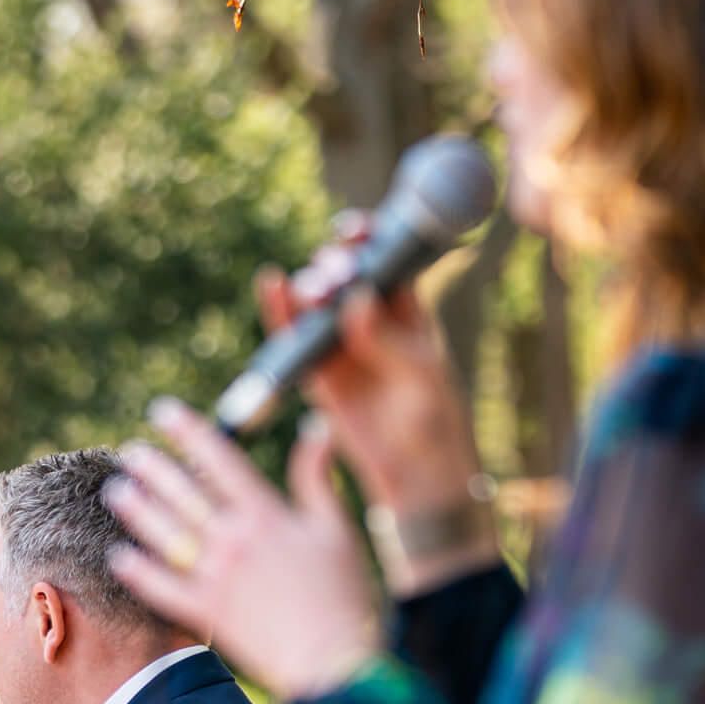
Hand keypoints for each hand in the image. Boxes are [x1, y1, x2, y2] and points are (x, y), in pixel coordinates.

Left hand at [105, 400, 377, 701]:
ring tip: (117, 491)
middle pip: (183, 492)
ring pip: (165, 533)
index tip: (163, 413)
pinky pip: (162, 587)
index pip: (218, 459)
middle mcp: (235, 540)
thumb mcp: (336, 529)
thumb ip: (317, 478)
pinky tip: (119, 557)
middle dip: (153, 467)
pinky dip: (139, 571)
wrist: (333, 661)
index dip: (187, 431)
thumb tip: (316, 427)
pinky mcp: (207, 612)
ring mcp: (216, 577)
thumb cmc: (344, 596)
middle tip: (130, 452)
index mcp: (267, 514)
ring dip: (138, 509)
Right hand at [257, 216, 482, 517]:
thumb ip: (389, 339)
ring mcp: (340, 344)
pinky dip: (279, 311)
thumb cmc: (433, 418)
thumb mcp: (422, 375)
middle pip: (343, 275)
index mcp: (405, 307)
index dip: (366, 238)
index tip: (353, 233)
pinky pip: (294, 337)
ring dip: (308, 288)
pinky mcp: (317, 372)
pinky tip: (271, 285)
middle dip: (333, 266)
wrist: (415, 471)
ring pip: (316, 302)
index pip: (382, 258)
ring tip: (310, 293)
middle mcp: (368, 318)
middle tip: (334, 279)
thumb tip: (357, 301)